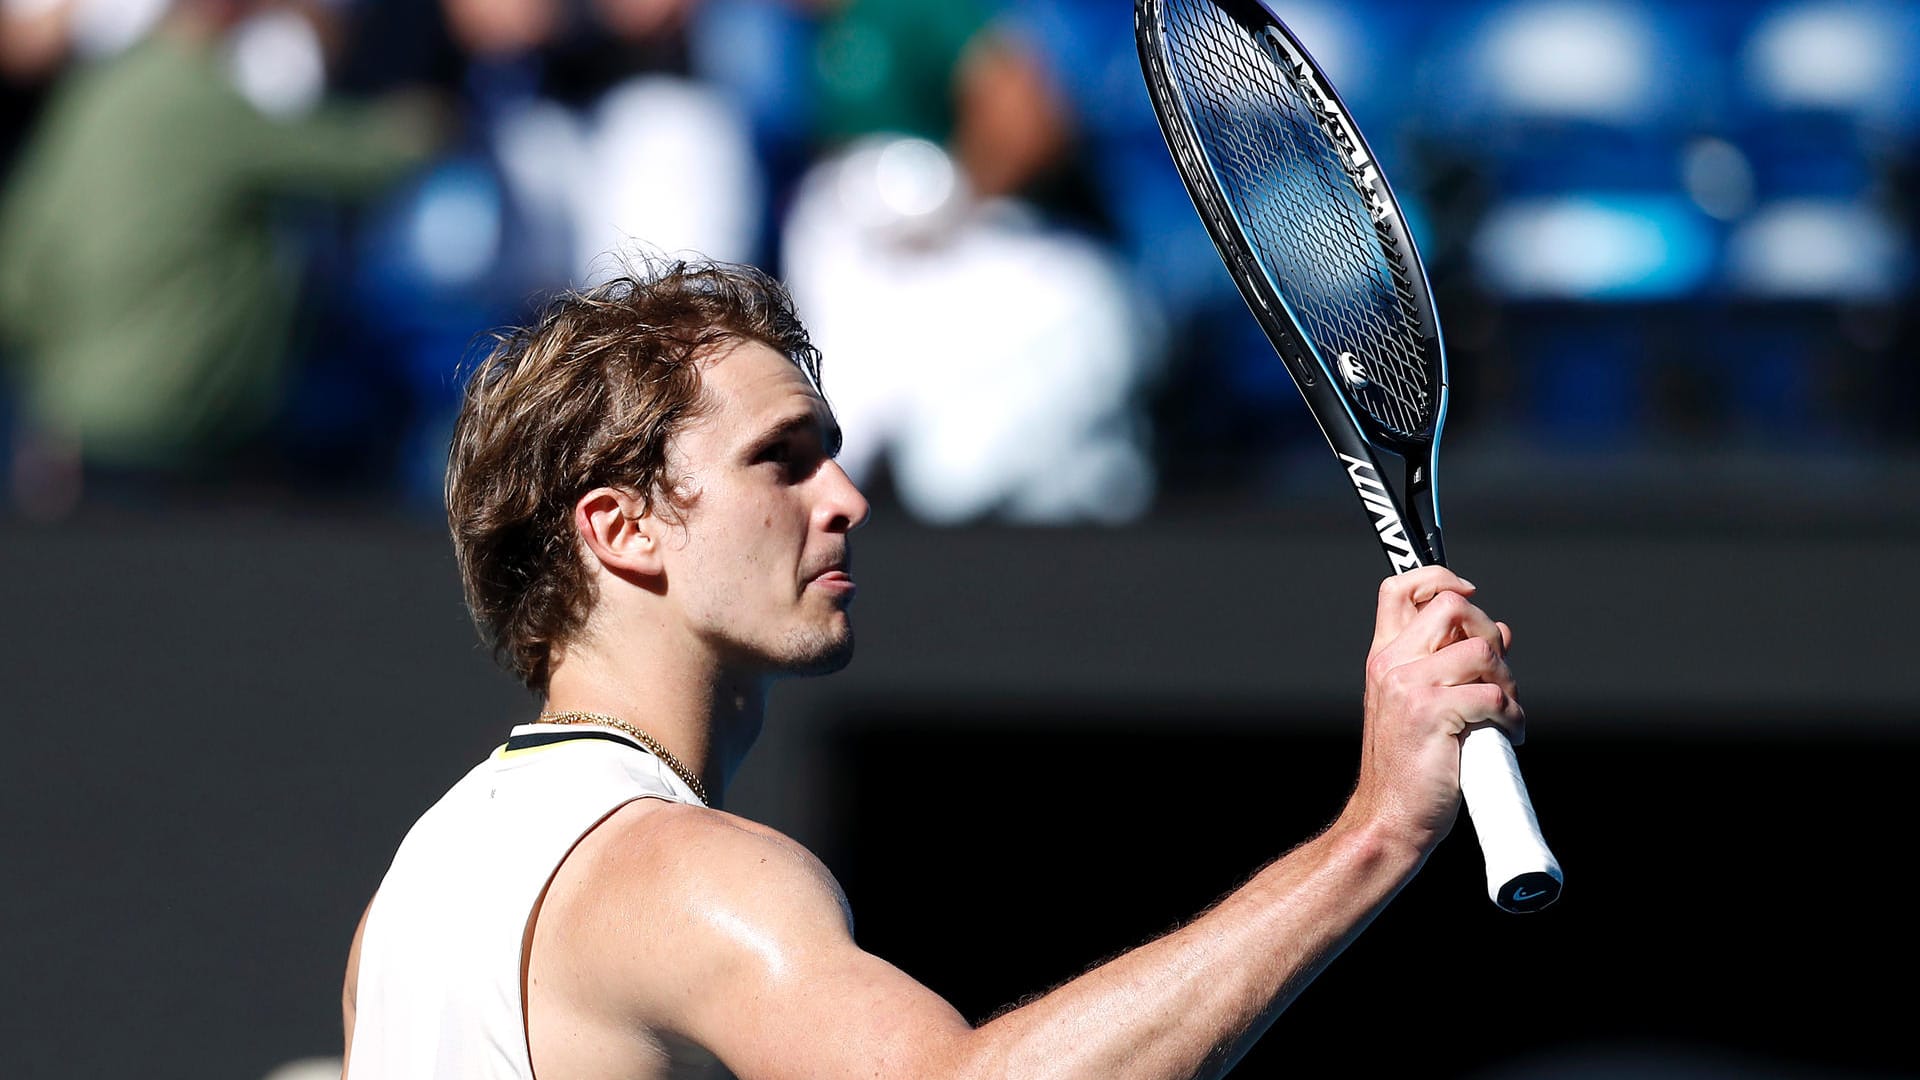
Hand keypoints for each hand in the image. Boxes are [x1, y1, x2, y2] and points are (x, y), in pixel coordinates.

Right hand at [1342, 566, 1524, 854]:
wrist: (1390, 817)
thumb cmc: (1410, 767)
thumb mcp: (1421, 705)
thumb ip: (1452, 664)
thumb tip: (1502, 632)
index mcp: (1383, 657)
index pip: (1400, 589)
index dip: (1439, 577)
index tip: (1469, 592)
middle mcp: (1390, 664)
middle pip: (1453, 607)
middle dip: (1491, 634)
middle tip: (1496, 675)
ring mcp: (1408, 686)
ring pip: (1482, 650)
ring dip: (1507, 682)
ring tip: (1504, 712)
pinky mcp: (1431, 713)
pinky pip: (1491, 694)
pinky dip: (1511, 715)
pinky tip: (1507, 734)